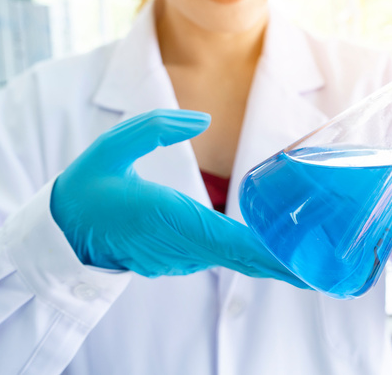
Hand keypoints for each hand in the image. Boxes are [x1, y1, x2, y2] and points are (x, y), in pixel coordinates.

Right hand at [50, 109, 307, 286]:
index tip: (301, 264)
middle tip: (326, 271)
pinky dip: (251, 255)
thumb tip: (203, 120)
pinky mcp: (180, 258)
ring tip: (313, 257)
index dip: (266, 253)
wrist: (65, 232)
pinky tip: (277, 251)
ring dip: (272, 259)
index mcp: (166, 218)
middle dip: (284, 266)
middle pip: (242, 258)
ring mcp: (181, 258)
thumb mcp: (112, 146)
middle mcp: (180, 245)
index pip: (227, 240)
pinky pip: (222, 256)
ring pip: (235, 258)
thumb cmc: (90, 187)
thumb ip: (157, 128)